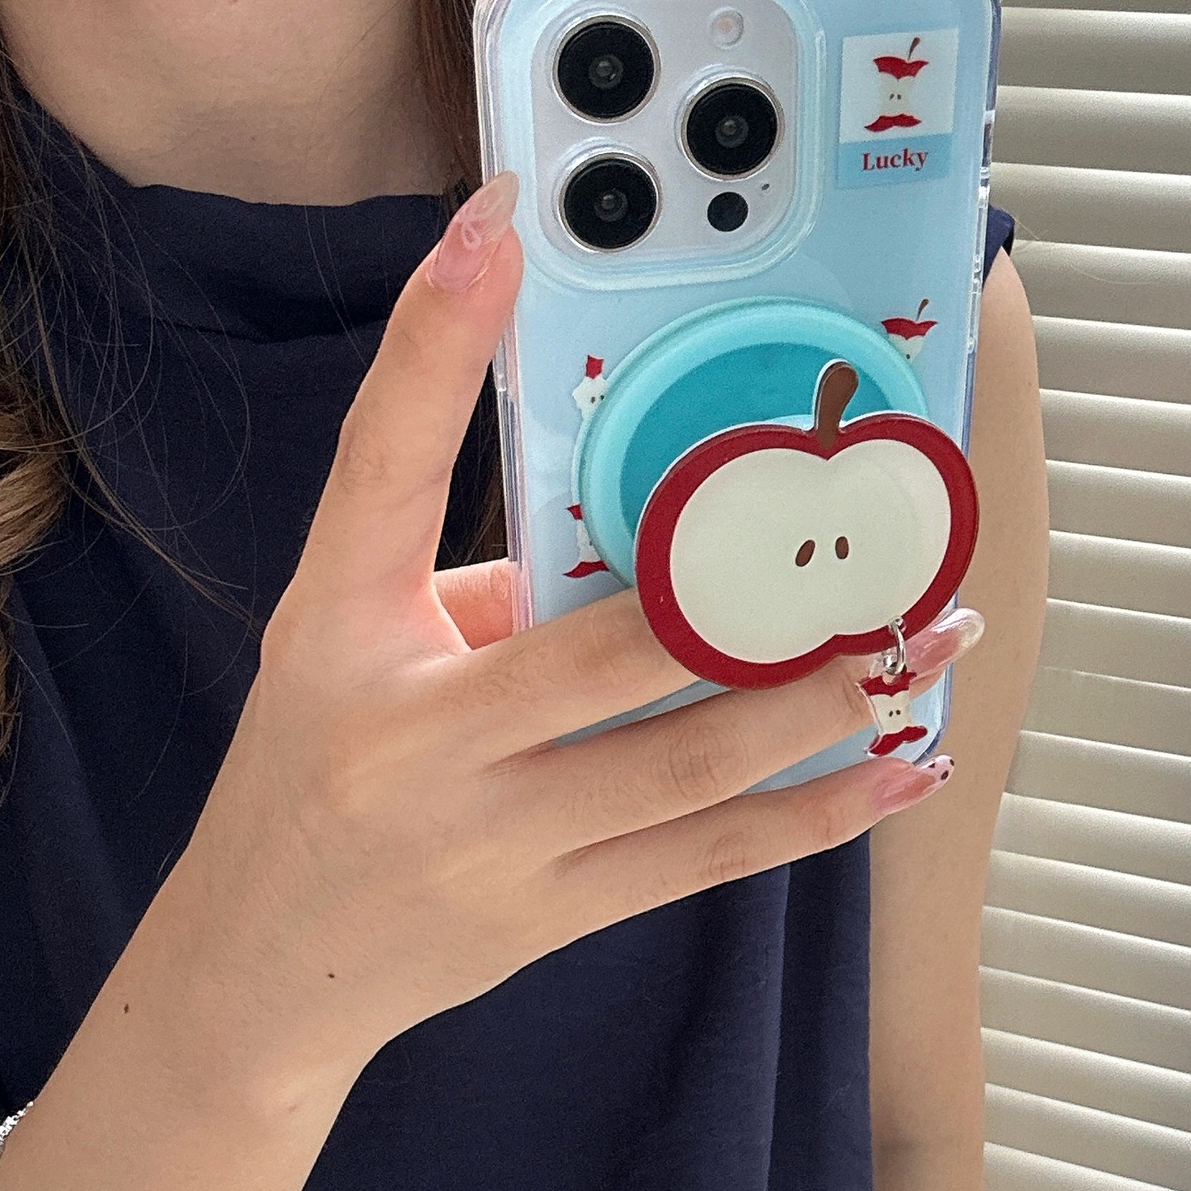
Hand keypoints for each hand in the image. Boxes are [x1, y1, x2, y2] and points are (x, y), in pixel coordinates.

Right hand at [123, 173, 976, 1096]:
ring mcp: (492, 838)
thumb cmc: (312, 773)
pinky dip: (821, 813)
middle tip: (879, 536)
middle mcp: (416, 734)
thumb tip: (647, 546)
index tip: (501, 217)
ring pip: (694, 761)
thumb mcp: (344, 652)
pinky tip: (907, 771)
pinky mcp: (553, 914)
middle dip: (763, 594)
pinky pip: (709, 857)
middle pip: (616, 648)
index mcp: (338, 630)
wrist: (258, 973)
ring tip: (933, 644)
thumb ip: (480, 584)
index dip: (435, 340)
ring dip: (832, 700)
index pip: (381, 464)